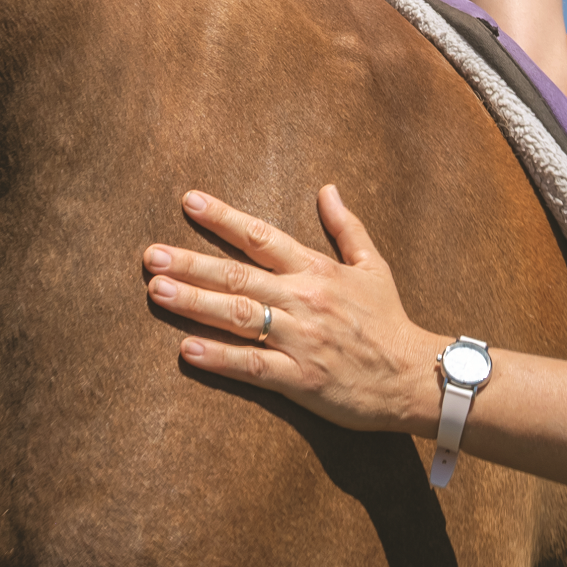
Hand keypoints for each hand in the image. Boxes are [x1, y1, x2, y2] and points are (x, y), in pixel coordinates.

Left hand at [143, 187, 440, 433]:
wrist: (416, 376)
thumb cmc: (390, 321)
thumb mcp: (374, 266)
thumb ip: (346, 227)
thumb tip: (328, 188)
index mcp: (317, 271)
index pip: (262, 237)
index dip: (223, 218)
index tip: (188, 202)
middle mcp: (304, 299)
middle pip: (239, 275)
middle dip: (192, 263)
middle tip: (151, 255)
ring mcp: (301, 339)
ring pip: (240, 316)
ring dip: (196, 302)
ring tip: (157, 291)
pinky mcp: (301, 378)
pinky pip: (253, 366)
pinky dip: (220, 357)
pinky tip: (187, 349)